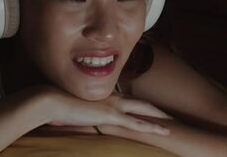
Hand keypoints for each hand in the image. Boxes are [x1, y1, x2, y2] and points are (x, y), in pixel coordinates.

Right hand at [36, 85, 171, 135]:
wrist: (52, 100)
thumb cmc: (59, 105)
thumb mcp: (75, 107)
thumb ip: (84, 111)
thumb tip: (83, 115)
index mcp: (105, 96)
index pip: (130, 100)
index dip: (143, 106)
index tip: (154, 111)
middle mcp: (113, 98)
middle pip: (142, 103)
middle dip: (159, 110)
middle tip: (173, 117)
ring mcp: (113, 106)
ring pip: (144, 111)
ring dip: (160, 118)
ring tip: (174, 125)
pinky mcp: (110, 116)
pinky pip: (135, 123)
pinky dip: (150, 127)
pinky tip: (162, 132)